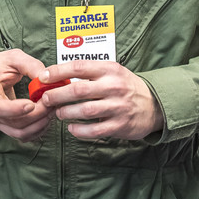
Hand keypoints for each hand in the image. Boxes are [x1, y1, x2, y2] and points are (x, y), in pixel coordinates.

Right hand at [0, 49, 49, 140]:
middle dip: (37, 114)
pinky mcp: (5, 127)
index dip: (16, 109)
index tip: (32, 104)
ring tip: (52, 109)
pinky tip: (46, 117)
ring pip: (20, 132)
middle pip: (14, 122)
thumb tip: (46, 78)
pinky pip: (23, 134)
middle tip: (52, 102)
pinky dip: (37, 129)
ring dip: (39, 124)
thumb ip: (30, 65)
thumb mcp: (13, 57)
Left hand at [38, 60, 161, 140]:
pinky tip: (71, 128)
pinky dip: (78, 131)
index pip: (78, 67)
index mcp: (109, 69)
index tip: (43, 77)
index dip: (57, 72)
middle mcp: (113, 86)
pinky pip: (93, 130)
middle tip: (46, 99)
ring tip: (59, 113)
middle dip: (56, 95)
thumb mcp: (112, 71)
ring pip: (84, 111)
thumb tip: (57, 75)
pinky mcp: (120, 125)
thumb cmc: (126, 86)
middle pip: (77, 90)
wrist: (154, 104)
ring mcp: (117, 107)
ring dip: (66, 113)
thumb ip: (89, 72)